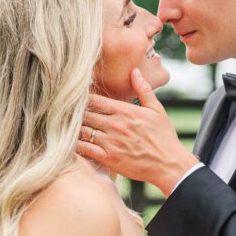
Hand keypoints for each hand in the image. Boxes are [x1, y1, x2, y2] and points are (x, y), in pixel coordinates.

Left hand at [77, 69, 198, 195]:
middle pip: (85, 114)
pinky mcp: (109, 159)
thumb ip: (143, 90)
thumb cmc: (164, 137)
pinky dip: (76, 145)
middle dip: (75, 113)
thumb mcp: (157, 110)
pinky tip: (72, 143)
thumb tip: (134, 71)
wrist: (169, 164)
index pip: (94, 100)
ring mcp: (111, 142)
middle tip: (66, 113)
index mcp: (124, 111)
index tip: (77, 99)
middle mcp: (115, 125)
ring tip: (67, 127)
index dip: (83, 98)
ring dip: (74, 129)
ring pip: (82, 131)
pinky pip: (85, 149)